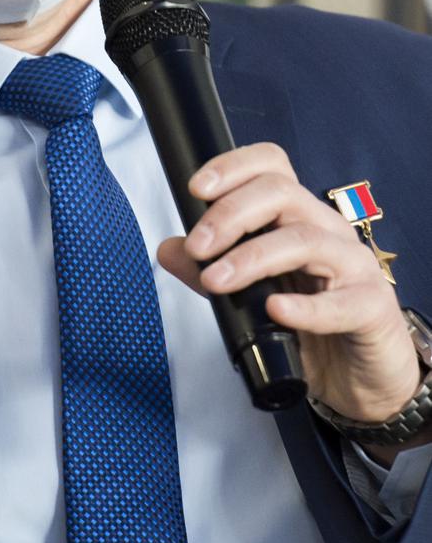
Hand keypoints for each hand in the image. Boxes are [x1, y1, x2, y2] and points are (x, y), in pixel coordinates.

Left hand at [157, 144, 420, 440]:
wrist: (359, 375)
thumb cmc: (310, 322)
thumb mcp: (251, 294)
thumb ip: (210, 269)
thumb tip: (169, 249)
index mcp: (298, 217)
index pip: (272, 168)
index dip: (234, 167)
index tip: (196, 188)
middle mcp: (327, 230)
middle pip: (281, 194)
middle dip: (230, 215)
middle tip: (198, 247)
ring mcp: (354, 266)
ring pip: (305, 240)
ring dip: (252, 257)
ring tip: (216, 280)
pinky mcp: (372, 308)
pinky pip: (342, 302)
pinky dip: (306, 307)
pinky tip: (276, 309)